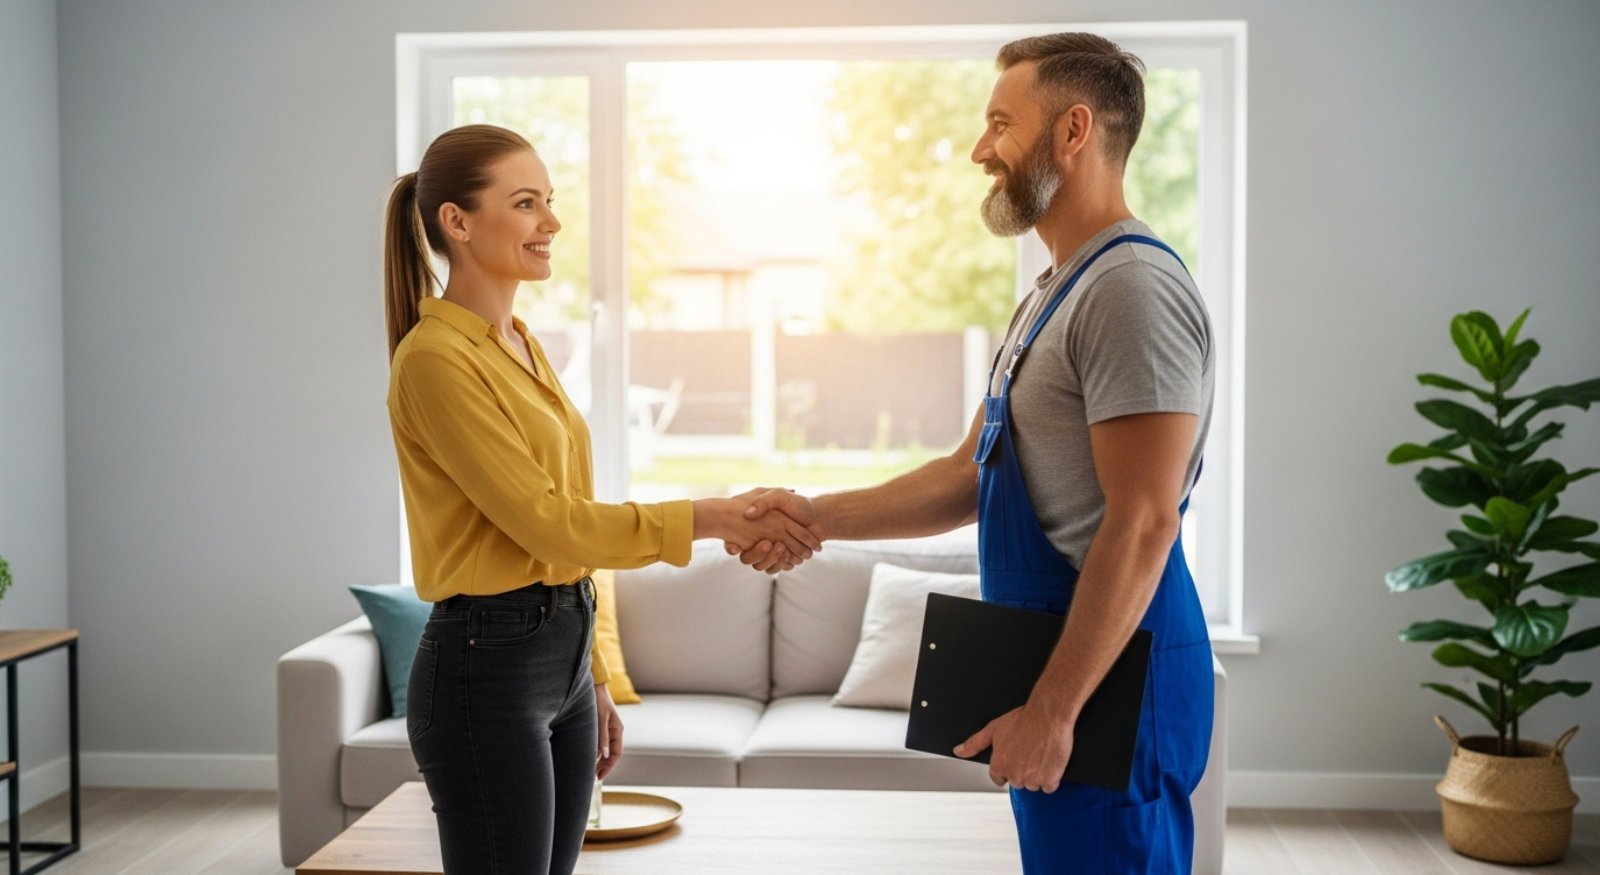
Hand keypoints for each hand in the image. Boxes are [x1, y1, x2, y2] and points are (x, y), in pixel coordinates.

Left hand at [594, 683, 622, 778]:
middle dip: (604, 766)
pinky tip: (589, 758)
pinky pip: (600, 744)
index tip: (600, 776)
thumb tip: (605, 755)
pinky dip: (596, 752)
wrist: (594, 686)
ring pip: (606, 750)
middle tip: (594, 778)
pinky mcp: (600, 727)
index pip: (617, 753)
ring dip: (599, 761)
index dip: (609, 766)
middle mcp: (614, 731)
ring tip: (591, 771)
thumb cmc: (598, 701)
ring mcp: (608, 729)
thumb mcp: (600, 719)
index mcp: (618, 730)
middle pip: (612, 754)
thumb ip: (603, 737)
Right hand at [724, 489, 824, 572]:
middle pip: (750, 558)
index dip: (740, 545)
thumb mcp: (778, 496)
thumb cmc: (798, 505)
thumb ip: (763, 501)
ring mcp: (773, 551)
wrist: (819, 516)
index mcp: (757, 527)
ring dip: (774, 559)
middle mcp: (762, 540)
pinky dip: (784, 564)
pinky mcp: (783, 559)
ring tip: (784, 549)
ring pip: (763, 566)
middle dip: (760, 554)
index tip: (756, 541)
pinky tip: (791, 556)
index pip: (738, 541)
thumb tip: (748, 514)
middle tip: (770, 543)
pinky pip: (777, 568)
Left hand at [952, 703, 1073, 792]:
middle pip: (1017, 782)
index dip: (1007, 767)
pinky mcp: (1050, 780)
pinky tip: (1049, 760)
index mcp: (999, 765)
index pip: (999, 778)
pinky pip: (1049, 786)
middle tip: (1029, 752)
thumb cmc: (1023, 719)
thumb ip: (974, 743)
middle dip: (1023, 771)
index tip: (1015, 757)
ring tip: (1040, 754)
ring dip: (1038, 775)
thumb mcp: (993, 729)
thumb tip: (959, 751)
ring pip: (1034, 785)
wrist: (1048, 715)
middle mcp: (1015, 775)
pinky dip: (1051, 776)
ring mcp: (1032, 779)